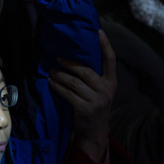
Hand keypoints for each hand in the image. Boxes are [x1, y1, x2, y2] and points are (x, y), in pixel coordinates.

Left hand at [49, 30, 115, 161]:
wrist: (95, 132)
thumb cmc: (95, 106)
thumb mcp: (101, 91)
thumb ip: (95, 77)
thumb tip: (77, 57)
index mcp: (112, 82)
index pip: (111, 60)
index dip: (105, 45)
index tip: (98, 31)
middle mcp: (106, 90)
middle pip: (86, 70)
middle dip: (69, 63)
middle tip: (57, 58)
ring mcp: (96, 100)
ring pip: (74, 82)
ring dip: (60, 75)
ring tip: (51, 71)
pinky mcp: (85, 109)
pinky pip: (67, 93)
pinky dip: (57, 87)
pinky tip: (51, 83)